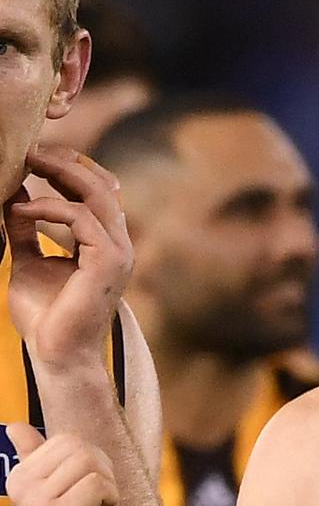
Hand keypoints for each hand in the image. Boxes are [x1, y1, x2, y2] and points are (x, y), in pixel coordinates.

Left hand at [3, 145, 131, 371]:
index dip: (70, 169)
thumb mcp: (28, 262)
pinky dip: (48, 207)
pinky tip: (21, 209)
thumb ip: (26, 231)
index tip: (33, 159)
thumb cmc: (46, 317)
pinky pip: (81, 218)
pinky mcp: (108, 263)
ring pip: (97, 195)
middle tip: (29, 151)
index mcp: (106, 245)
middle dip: (65, 163)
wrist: (57, 355)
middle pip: (101, 185)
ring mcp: (118, 254)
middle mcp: (118, 246)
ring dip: (59, 174)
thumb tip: (13, 197)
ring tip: (25, 166)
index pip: (97, 193)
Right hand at [6, 423, 118, 505]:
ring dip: (107, 487)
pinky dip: (111, 500)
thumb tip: (15, 427)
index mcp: (18, 477)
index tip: (82, 488)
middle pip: (80, 448)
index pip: (66, 439)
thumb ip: (35, 457)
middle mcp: (21, 489)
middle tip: (94, 499)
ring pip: (92, 465)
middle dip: (101, 471)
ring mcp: (37, 505)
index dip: (90, 460)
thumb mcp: (51, 492)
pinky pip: (99, 485)